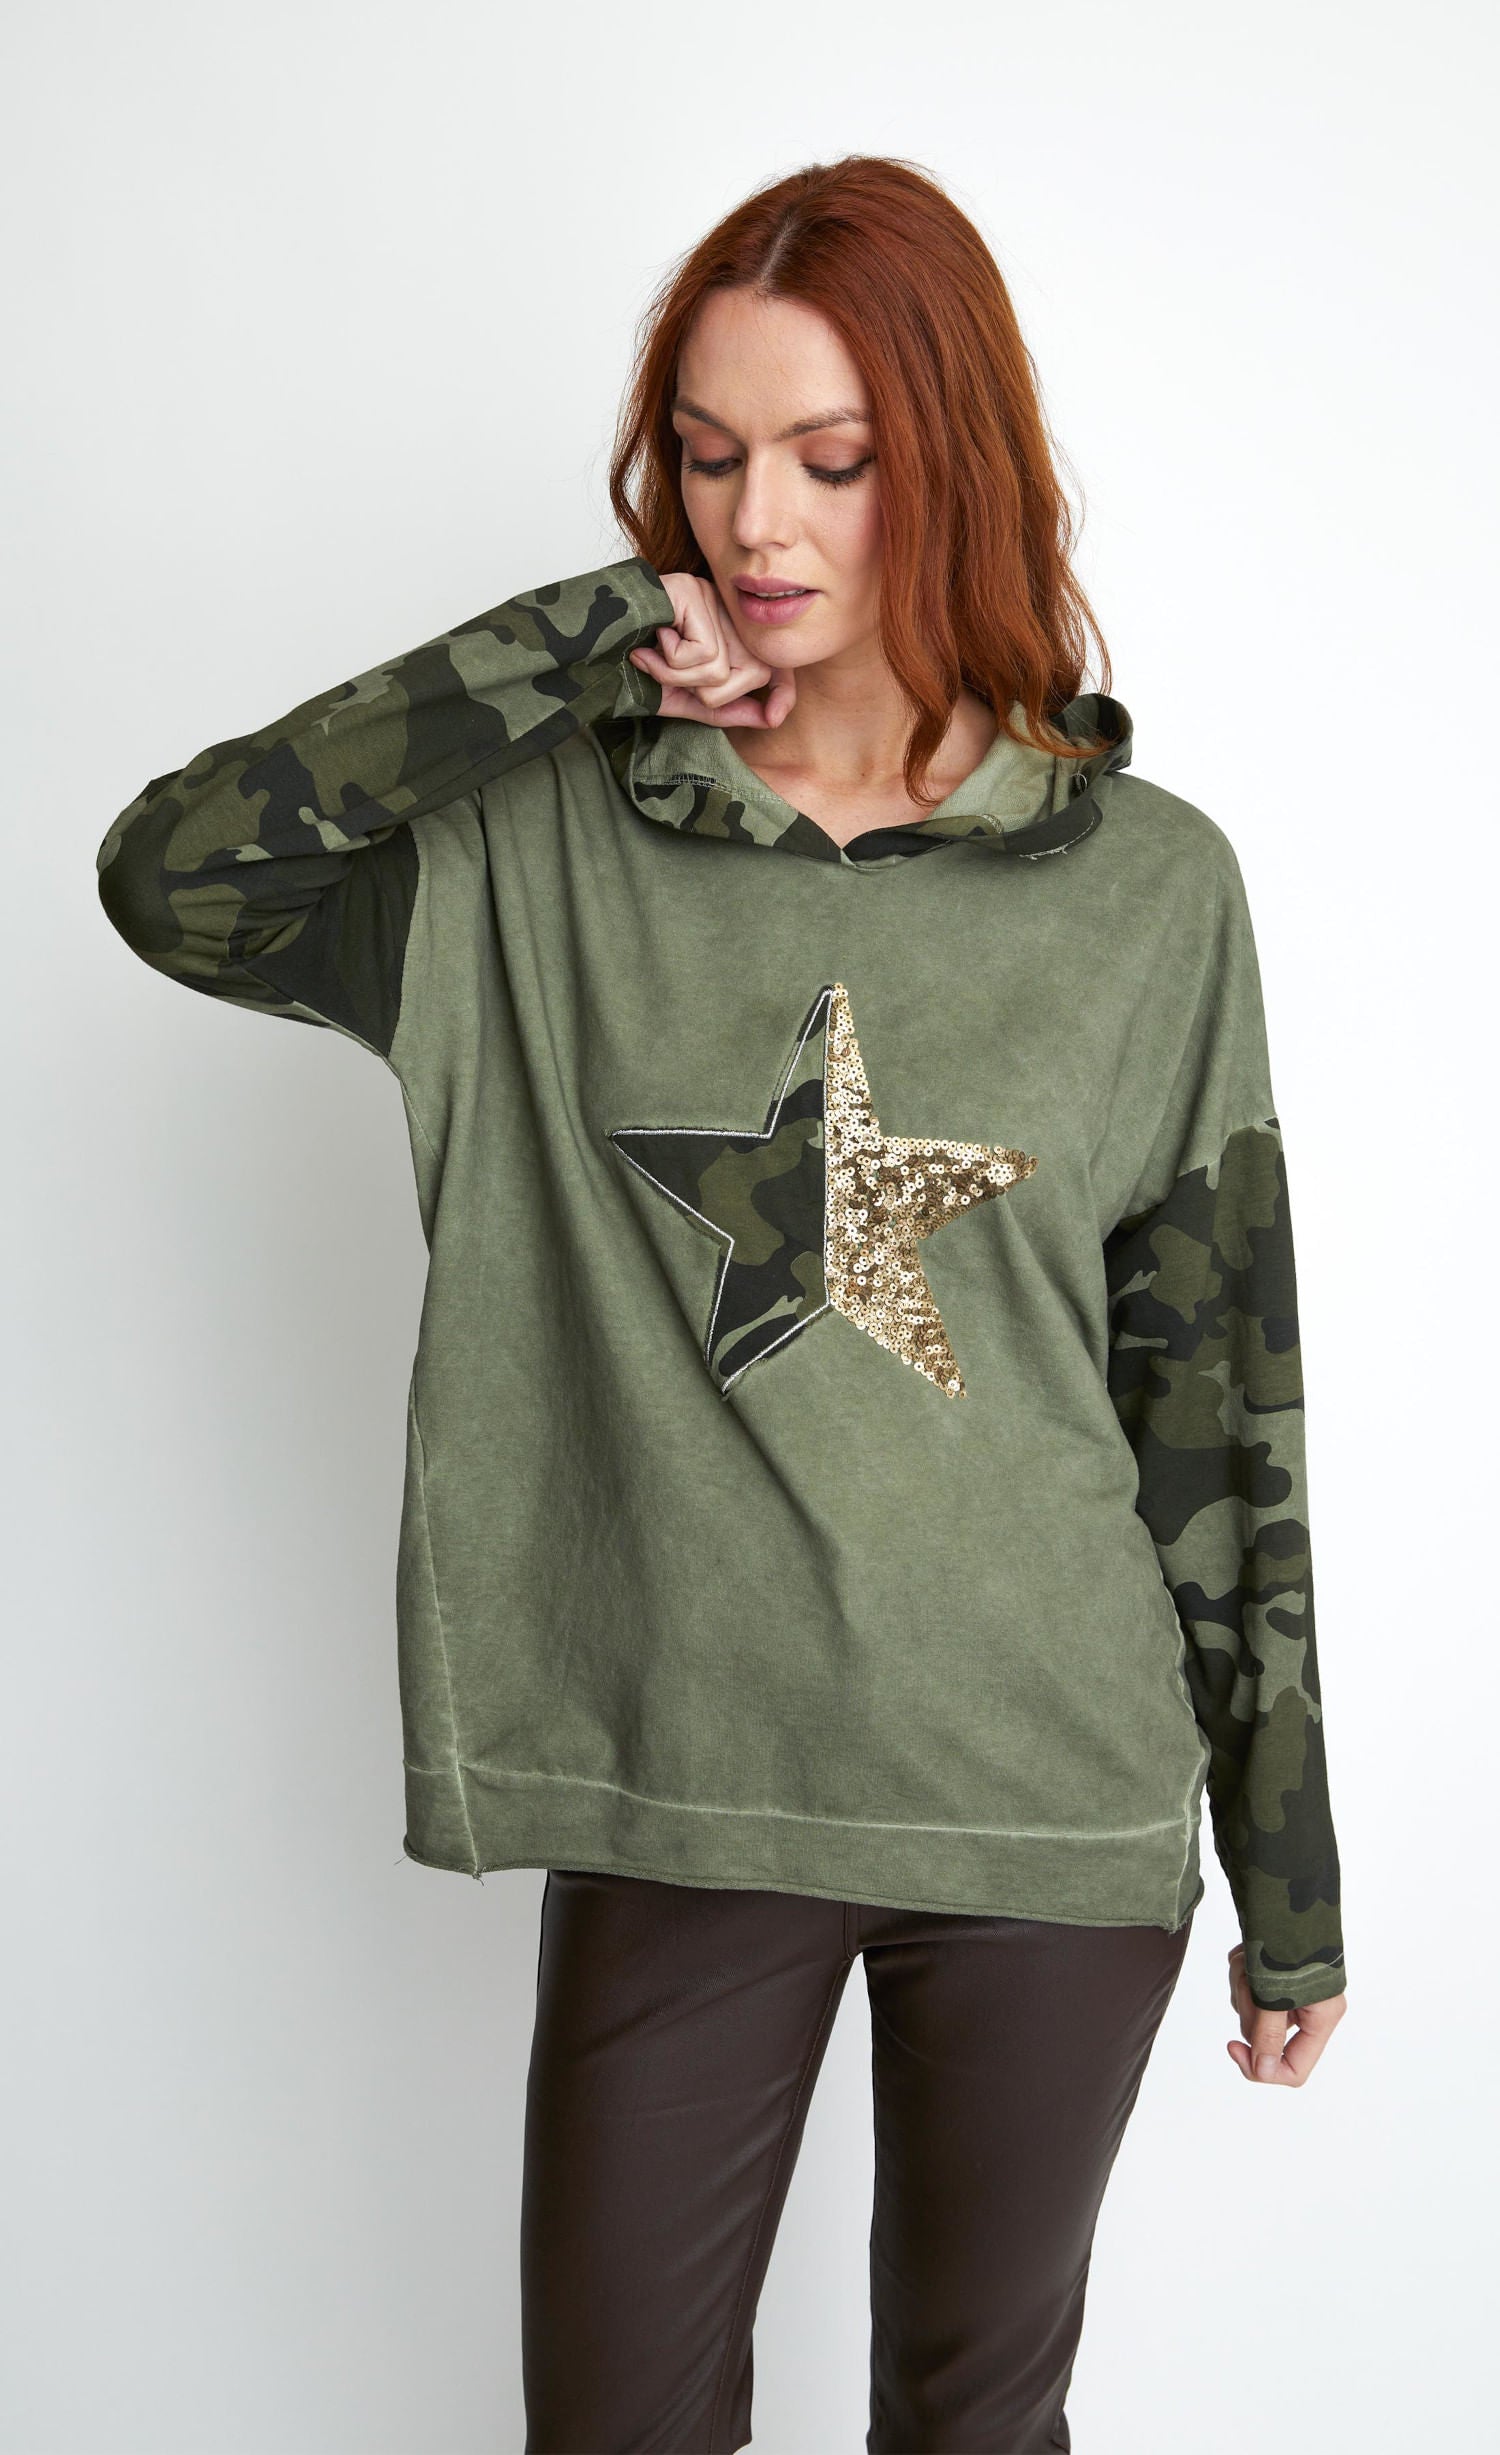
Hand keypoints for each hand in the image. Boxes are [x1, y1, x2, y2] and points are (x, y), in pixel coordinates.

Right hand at [628, 570, 796, 729]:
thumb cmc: (634, 669)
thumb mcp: (686, 698)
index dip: (782, 689)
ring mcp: (709, 596)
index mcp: (727, 631)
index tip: (776, 716)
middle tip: (669, 676)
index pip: (773, 661)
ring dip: (678, 678)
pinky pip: (701, 654)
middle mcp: (724, 609)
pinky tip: (650, 643)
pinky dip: (668, 663)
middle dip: (707, 694)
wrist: (590, 648)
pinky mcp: (691, 592)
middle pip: (749, 674)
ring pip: (721, 669)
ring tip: (652, 658)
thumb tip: (771, 718)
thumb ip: (727, 708)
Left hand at [1226, 1943, 1345, 2085]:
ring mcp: (1288, 1990)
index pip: (1294, 2069)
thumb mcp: (1277, 1990)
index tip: (1232, 2047)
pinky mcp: (1271, 1973)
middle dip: (1249, 2007)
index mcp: (1321, 2018)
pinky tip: (1247, 1949)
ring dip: (1242, 1983)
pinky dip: (1241, 1968)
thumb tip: (1262, 2069)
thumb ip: (1269, 2033)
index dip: (1262, 2068)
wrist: (1286, 1889)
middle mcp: (1307, 2008)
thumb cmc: (1288, 1938)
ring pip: (1249, 2008)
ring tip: (1250, 1958)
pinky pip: (1245, 1985)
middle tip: (1251, 1978)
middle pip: (1264, 2035)